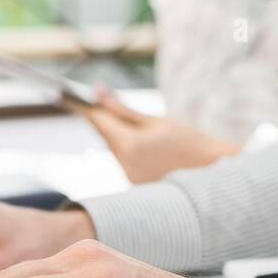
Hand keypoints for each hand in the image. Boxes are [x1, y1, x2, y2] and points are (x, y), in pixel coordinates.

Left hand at [81, 89, 239, 183]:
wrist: (212, 177)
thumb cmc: (188, 143)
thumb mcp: (156, 121)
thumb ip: (123, 109)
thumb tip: (97, 92)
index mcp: (130, 145)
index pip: (98, 121)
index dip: (83, 107)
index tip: (65, 95)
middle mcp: (125, 165)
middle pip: (105, 135)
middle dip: (103, 119)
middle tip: (98, 100)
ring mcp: (129, 178)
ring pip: (115, 148)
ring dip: (118, 135)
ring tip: (141, 127)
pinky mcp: (136, 186)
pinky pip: (125, 161)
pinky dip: (129, 149)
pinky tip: (147, 147)